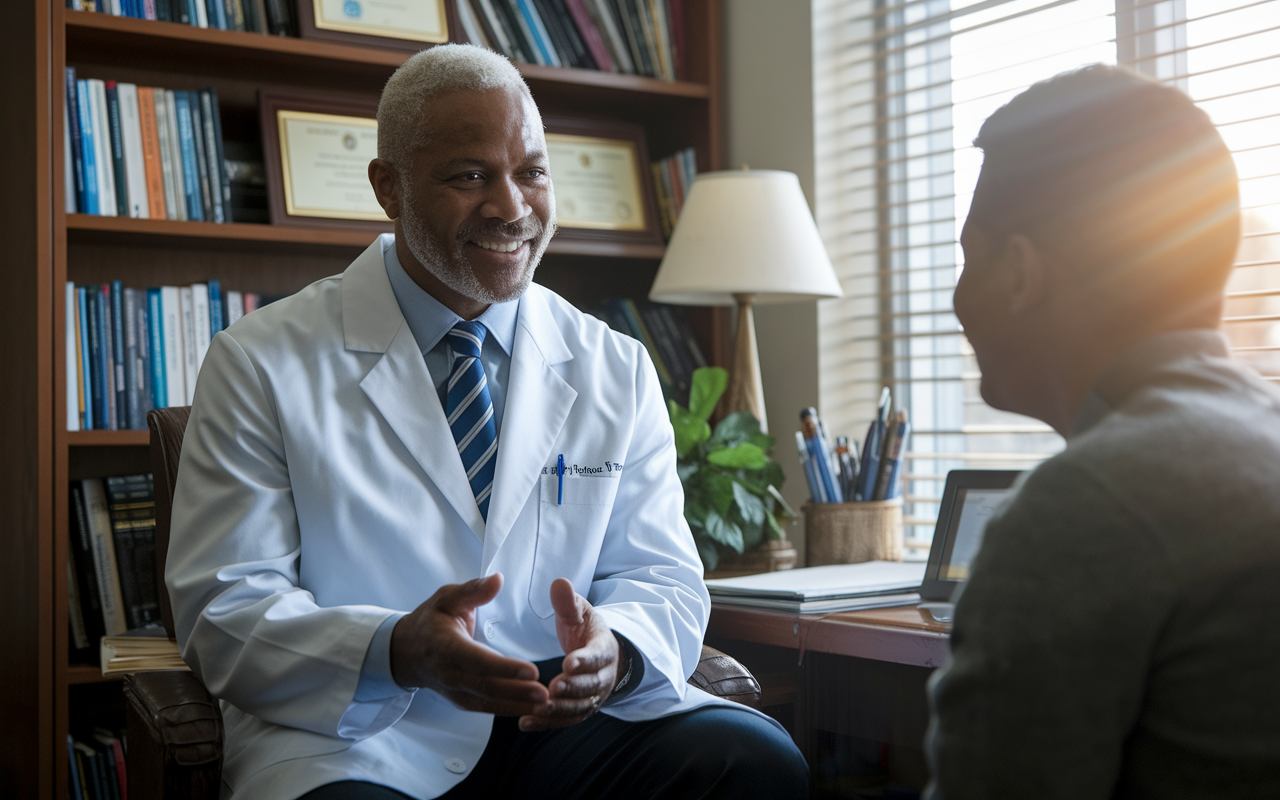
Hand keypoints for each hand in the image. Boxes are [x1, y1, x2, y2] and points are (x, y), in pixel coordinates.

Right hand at [390, 573, 548, 716]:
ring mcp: (454, 691)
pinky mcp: (461, 701)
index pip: (477, 660)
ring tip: (544, 707)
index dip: (504, 668)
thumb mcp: (446, 598)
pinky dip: (508, 710)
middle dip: (517, 693)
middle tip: (545, 695)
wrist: (405, 651)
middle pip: (485, 687)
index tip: (531, 670)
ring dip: (516, 706)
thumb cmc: (430, 620)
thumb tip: (498, 579)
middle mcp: (449, 673)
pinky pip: (485, 708)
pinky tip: (530, 711)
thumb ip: (472, 590)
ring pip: (486, 703)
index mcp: (446, 646)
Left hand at [519, 578, 620, 731]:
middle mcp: (602, 676)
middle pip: (590, 686)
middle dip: (572, 688)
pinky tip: (525, 723)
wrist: (602, 657)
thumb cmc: (586, 630)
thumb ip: (568, 602)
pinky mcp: (579, 710)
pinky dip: (547, 724)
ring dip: (559, 710)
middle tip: (553, 688)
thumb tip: (559, 583)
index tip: (568, 663)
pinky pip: (565, 720)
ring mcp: (592, 697)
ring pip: (578, 707)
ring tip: (538, 709)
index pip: (597, 656)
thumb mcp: (580, 612)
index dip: (584, 661)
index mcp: (603, 648)